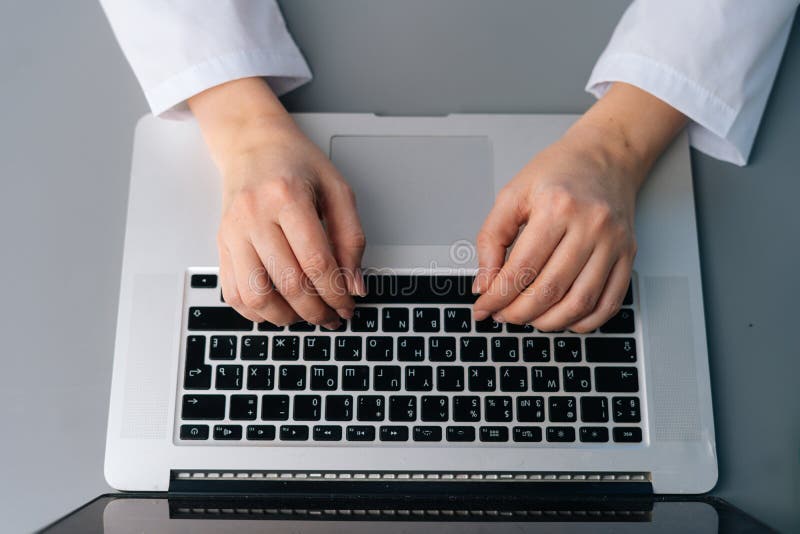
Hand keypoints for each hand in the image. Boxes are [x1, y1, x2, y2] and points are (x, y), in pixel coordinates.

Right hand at [189, 78, 365, 327]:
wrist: (252, 144)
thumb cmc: (296, 163)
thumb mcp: (337, 189)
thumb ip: (352, 238)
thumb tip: (355, 285)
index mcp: (287, 196)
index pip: (316, 261)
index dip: (336, 293)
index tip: (348, 306)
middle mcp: (254, 215)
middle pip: (287, 283)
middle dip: (316, 311)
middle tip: (332, 317)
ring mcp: (233, 232)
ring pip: (255, 296)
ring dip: (285, 318)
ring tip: (305, 315)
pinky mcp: (220, 245)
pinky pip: (232, 293)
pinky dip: (256, 312)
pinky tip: (277, 308)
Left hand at [472, 83, 686, 331]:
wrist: (605, 155)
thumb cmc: (558, 172)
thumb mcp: (512, 194)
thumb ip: (491, 240)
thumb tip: (484, 285)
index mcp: (557, 207)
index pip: (522, 268)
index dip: (497, 296)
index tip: (483, 308)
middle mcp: (591, 226)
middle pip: (550, 290)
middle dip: (518, 313)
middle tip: (502, 316)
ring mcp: (614, 243)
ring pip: (580, 303)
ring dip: (549, 322)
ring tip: (528, 318)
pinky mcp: (628, 255)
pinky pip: (608, 304)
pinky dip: (583, 321)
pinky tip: (563, 318)